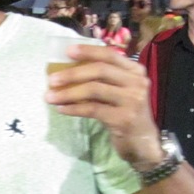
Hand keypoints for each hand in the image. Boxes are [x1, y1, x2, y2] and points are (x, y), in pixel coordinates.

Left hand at [44, 43, 162, 166]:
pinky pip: (92, 109)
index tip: (67, 52)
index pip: (109, 55)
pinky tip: (62, 109)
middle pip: (100, 70)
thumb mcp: (120, 91)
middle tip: (51, 79)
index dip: (87, 51)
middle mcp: (136, 82)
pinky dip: (74, 108)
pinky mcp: (123, 118)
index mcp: (135, 70)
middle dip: (72, 74)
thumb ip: (104, 79)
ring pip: (94, 90)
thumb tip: (68, 70)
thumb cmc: (126, 113)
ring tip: (50, 96)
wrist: (143, 142)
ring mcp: (132, 100)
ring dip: (68, 93)